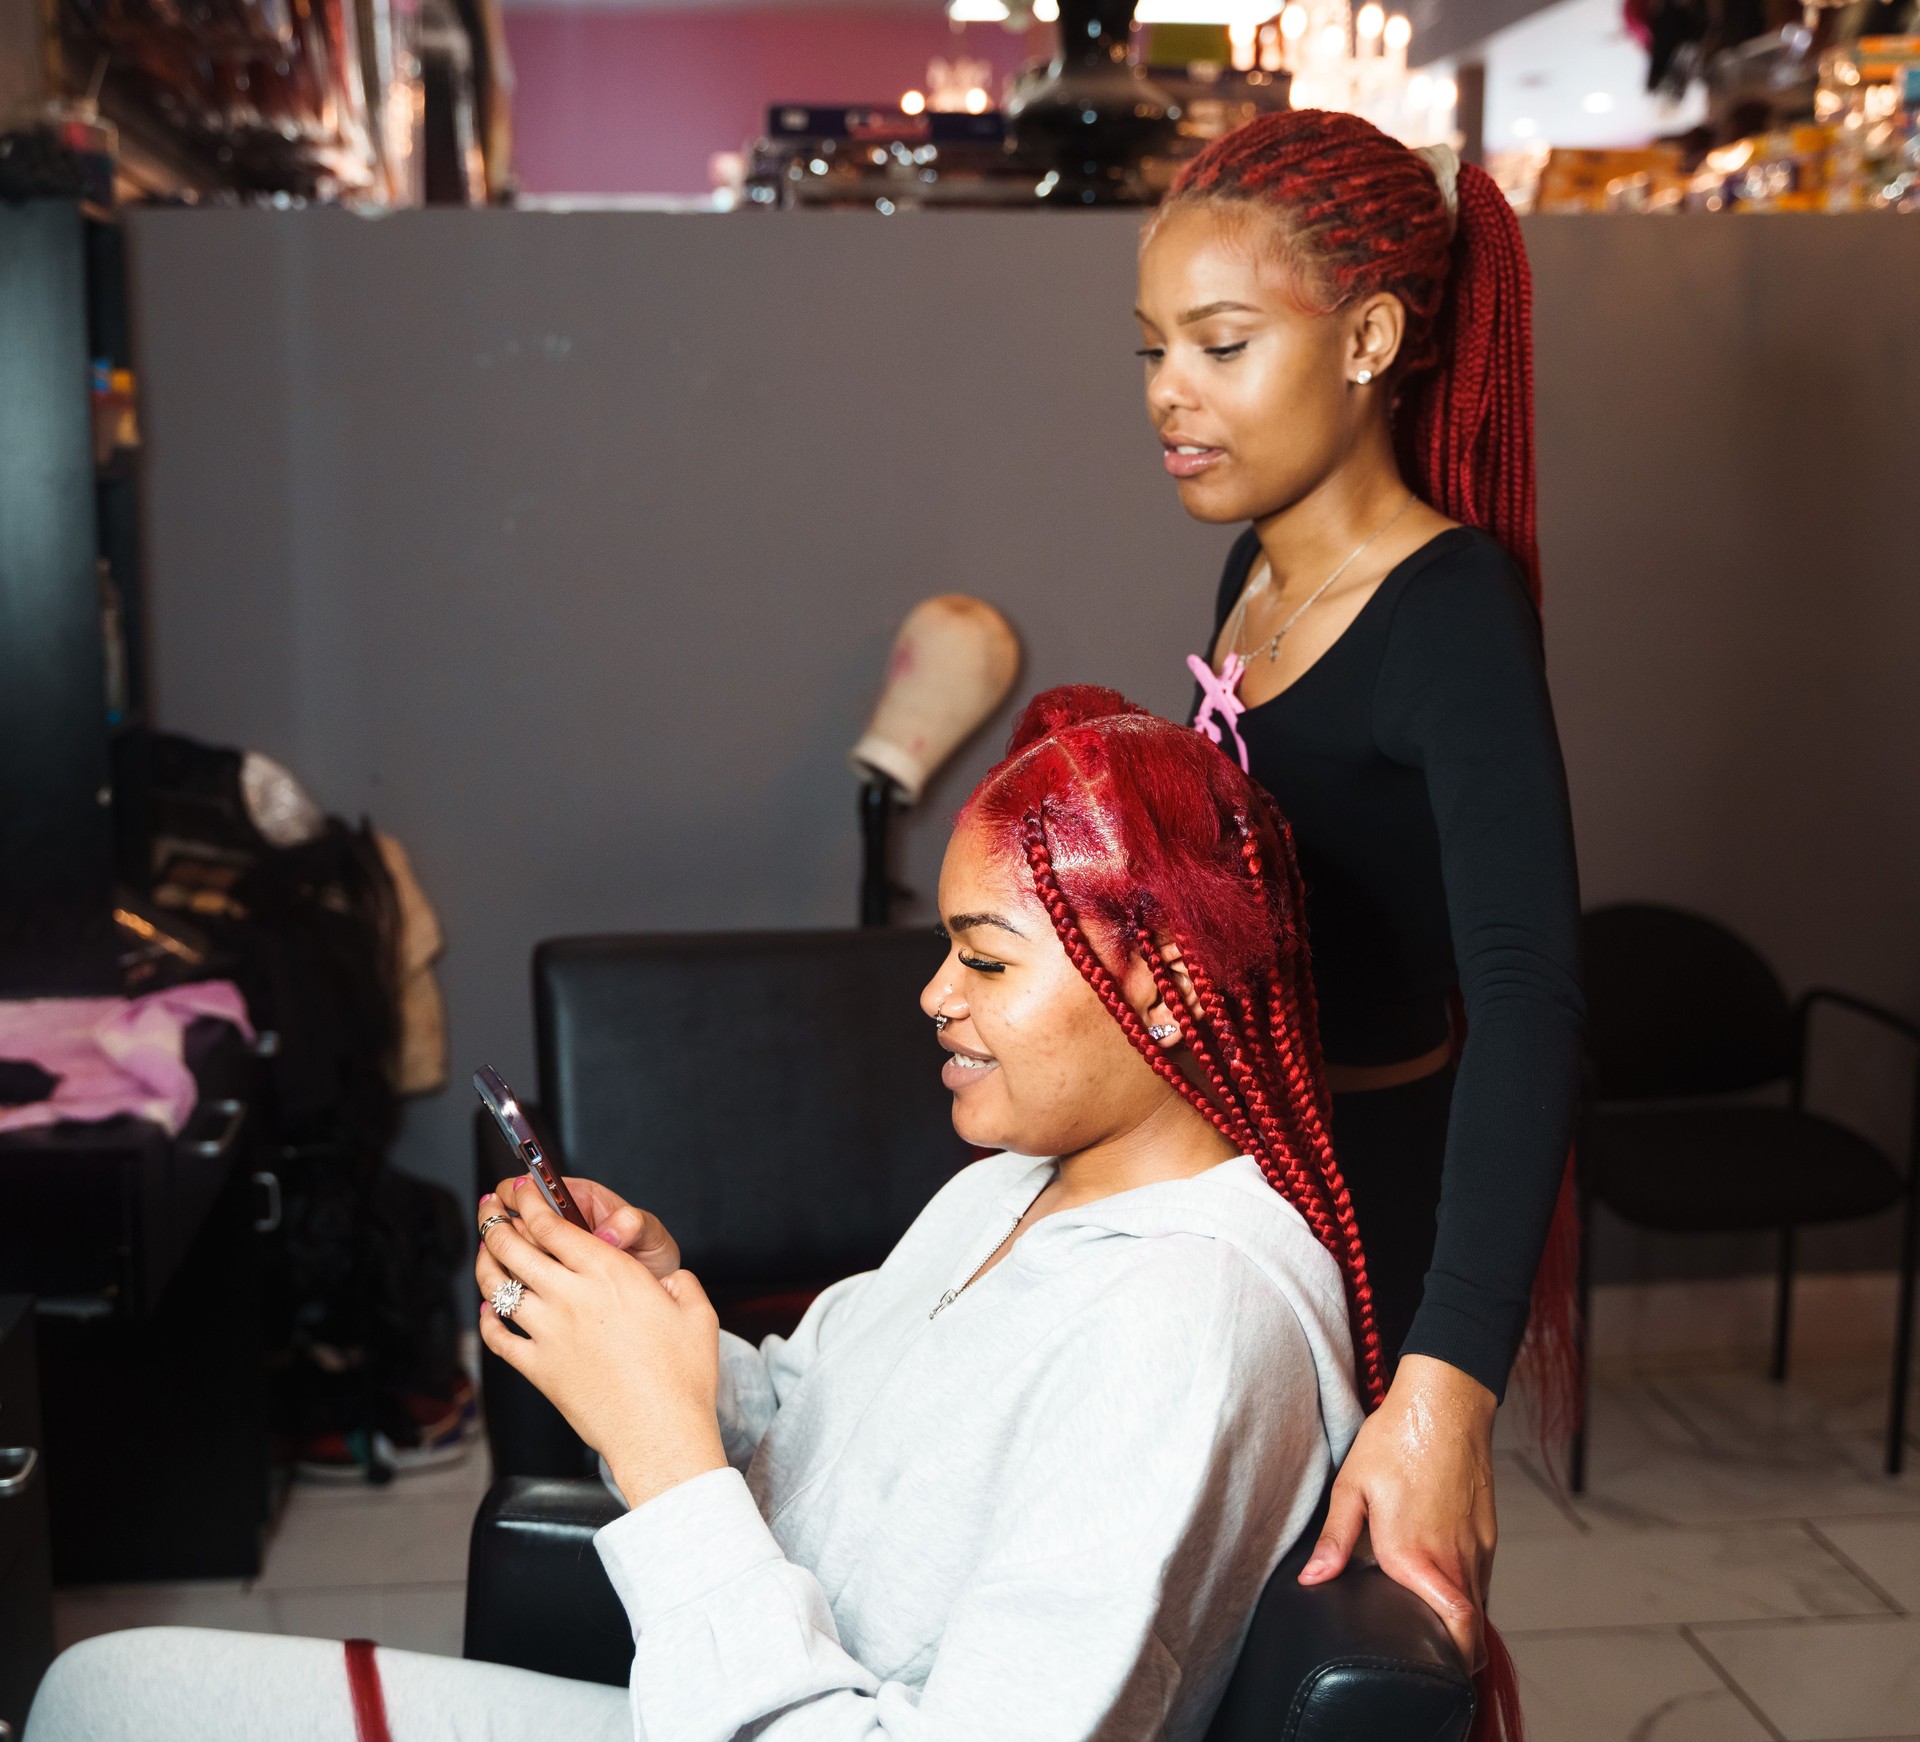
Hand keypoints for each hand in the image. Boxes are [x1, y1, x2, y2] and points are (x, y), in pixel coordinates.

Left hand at [476, 1178, 725, 1507]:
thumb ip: (680, 1283)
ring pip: (498, 1286)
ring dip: (485, 1262)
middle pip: (516, 1246)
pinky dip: (486, 1320)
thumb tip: (670, 1281)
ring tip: (484, 1249)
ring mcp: (549, 1332)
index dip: (530, 1200)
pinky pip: (498, 1337)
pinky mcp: (537, 1369)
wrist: (660, 1432)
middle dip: (495, 1219)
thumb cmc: (683, 1376)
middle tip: (489, 1207)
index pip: (554, 1223)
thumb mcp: (698, 1312)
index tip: (521, 1189)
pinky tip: (486, 1310)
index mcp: (610, 1273)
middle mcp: (571, 1296)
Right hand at [486, 1171, 680, 1279]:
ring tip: (540, 1270)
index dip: (519, 1190)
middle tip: (527, 1242)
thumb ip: (631, 1224)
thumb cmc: (650, 1251)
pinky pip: (524, 1277)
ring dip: (516, 1258)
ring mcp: (552, 1251)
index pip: (535, 1185)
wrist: (656, 1288)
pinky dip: (524, 1282)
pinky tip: (538, 1290)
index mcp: (581, 1199)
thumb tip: (608, 1233)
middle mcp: (561, 1223)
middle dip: (514, 1229)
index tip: (515, 1199)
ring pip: (516, 1251)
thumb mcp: (650, 1232)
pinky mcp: (550, 1278)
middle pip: (518, 1220)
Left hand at [1298, 1354, 1497, 1669]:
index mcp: (1414, 1555)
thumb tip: (1314, 1578)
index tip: (1434, 1671)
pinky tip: (1440, 1580)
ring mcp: (1477, 1547)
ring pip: (1478, 1604)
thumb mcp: (1352, 1486)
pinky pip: (1481, 1578)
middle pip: (1470, 1627)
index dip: (1453, 1660)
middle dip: (1455, 1652)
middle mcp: (1453, 1558)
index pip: (1455, 1628)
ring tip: (1431, 1624)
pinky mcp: (1488, 1534)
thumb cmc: (1396, 1440)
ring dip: (1460, 1620)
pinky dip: (1467, 1591)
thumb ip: (1335, 1539)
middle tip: (1428, 1658)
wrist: (1444, 1404)